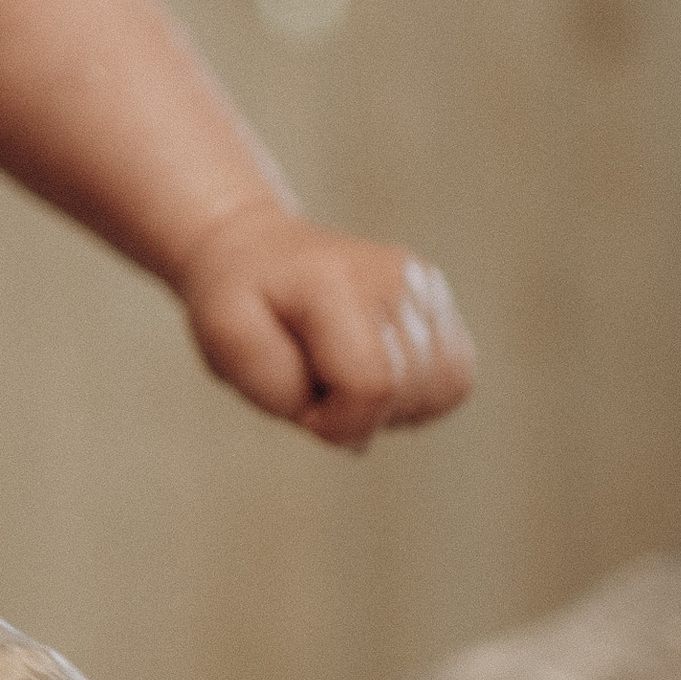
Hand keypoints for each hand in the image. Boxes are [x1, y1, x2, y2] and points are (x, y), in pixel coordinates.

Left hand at [176, 198, 476, 446]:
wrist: (254, 249)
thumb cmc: (236, 301)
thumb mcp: (225, 342)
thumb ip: (281, 392)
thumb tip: (357, 431)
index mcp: (332, 282)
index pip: (372, 384)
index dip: (338, 422)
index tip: (303, 408)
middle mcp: (390, 274)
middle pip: (407, 392)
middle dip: (358, 414)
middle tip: (314, 381)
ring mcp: (421, 281)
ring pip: (442, 389)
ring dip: (392, 407)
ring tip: (342, 374)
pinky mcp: (437, 294)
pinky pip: (455, 376)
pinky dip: (417, 393)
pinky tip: (374, 370)